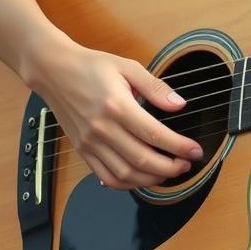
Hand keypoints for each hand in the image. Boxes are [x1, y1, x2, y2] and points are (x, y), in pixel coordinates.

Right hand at [26, 37, 202, 189]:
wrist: (54, 71)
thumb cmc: (92, 66)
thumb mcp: (128, 67)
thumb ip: (156, 87)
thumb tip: (179, 105)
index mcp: (117, 106)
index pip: (154, 134)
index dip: (179, 146)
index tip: (195, 151)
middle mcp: (102, 129)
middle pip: (141, 159)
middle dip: (169, 167)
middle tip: (186, 164)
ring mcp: (90, 143)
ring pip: (124, 174)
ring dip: (150, 179)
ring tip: (168, 172)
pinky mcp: (82, 150)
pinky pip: (105, 176)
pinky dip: (126, 183)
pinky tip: (140, 178)